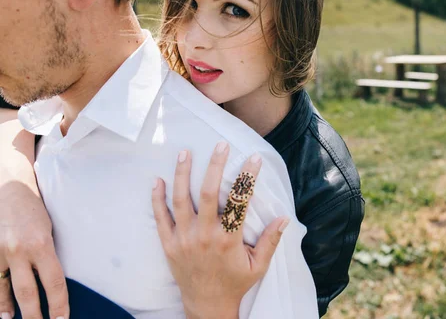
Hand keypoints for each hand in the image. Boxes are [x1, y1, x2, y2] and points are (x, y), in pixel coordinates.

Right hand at [0, 183, 68, 318]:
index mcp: (41, 244)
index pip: (54, 282)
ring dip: (9, 310)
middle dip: (35, 316)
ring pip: (4, 290)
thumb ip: (48, 255)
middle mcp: (18, 251)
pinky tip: (1, 310)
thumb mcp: (49, 230)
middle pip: (27, 293)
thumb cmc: (34, 209)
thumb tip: (52, 282)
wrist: (9, 187)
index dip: (58, 304)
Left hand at [151, 142, 289, 318]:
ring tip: (185, 152)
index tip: (254, 158)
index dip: (248, 177)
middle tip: (220, 145)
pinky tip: (157, 180)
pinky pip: (160, 218)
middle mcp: (204, 236)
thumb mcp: (258, 266)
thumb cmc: (235, 283)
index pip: (240, 201)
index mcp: (228, 239)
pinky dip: (157, 198)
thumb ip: (271, 241)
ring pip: (181, 200)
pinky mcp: (168, 244)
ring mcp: (184, 239)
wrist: (207, 306)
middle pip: (208, 193)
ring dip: (183, 174)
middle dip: (215, 166)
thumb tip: (284, 218)